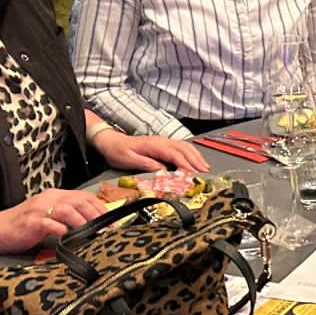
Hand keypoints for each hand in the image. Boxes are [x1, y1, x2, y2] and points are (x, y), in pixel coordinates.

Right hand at [0, 189, 108, 254]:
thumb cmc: (23, 226)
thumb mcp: (48, 216)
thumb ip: (67, 216)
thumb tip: (93, 225)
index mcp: (54, 195)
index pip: (84, 196)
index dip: (100, 208)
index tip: (111, 221)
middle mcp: (48, 198)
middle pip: (80, 201)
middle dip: (97, 215)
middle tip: (106, 230)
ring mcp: (39, 209)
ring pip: (68, 210)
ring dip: (83, 222)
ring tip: (93, 234)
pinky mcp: (31, 222)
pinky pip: (50, 224)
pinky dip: (62, 230)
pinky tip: (69, 237)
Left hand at [92, 128, 208, 173]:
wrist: (111, 141)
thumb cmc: (117, 151)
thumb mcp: (127, 160)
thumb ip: (145, 164)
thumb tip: (161, 170)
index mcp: (153, 145)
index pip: (174, 154)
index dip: (185, 164)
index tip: (193, 173)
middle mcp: (161, 141)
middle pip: (184, 148)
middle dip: (196, 160)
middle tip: (204, 172)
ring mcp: (163, 141)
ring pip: (185, 146)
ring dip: (196, 156)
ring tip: (204, 167)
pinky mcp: (163, 144)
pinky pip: (182, 146)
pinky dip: (192, 153)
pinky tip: (195, 160)